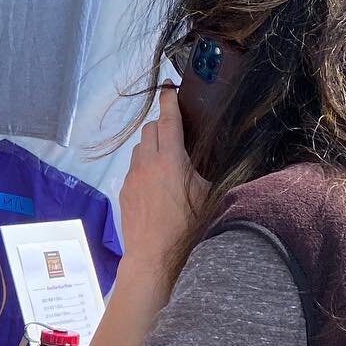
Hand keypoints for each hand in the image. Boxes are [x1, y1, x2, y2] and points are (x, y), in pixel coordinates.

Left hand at [119, 88, 208, 281]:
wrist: (153, 255)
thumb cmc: (187, 227)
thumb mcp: (210, 195)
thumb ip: (212, 170)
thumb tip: (221, 156)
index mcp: (170, 160)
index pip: (168, 121)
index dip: (170, 102)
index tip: (170, 90)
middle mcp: (146, 164)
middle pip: (149, 129)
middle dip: (162, 124)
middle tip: (176, 131)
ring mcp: (131, 177)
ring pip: (139, 148)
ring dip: (151, 145)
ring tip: (167, 157)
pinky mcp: (124, 191)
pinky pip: (133, 167)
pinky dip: (143, 164)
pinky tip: (156, 181)